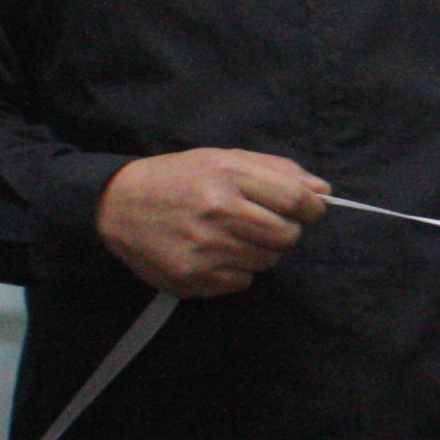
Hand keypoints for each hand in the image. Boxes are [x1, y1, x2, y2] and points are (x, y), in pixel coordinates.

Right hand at [97, 148, 327, 296]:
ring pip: (267, 261)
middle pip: (286, 235)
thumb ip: (276, 170)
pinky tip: (214, 252)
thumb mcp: (222, 158)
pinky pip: (243, 281)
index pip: (294, 199)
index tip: (312, 210)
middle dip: (285, 231)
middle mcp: (216, 212)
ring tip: (231, 235)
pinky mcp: (194, 278)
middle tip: (265, 223)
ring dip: (259, 250)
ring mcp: (204, 249)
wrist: (116, 206)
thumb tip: (323, 190)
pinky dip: (237, 269)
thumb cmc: (177, 178)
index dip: (312, 208)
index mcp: (226, 176)